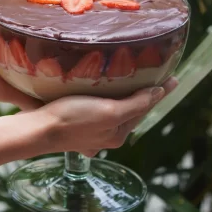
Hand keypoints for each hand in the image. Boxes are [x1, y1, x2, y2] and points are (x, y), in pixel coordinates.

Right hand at [38, 77, 177, 156]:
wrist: (38, 129)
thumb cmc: (73, 118)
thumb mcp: (109, 111)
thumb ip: (135, 104)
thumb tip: (158, 93)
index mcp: (117, 134)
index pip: (143, 108)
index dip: (158, 92)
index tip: (173, 78)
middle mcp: (106, 135)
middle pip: (130, 111)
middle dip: (142, 95)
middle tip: (156, 77)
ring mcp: (90, 132)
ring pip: (113, 110)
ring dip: (124, 97)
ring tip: (133, 82)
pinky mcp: (76, 125)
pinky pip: (97, 110)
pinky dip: (105, 100)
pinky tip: (102, 93)